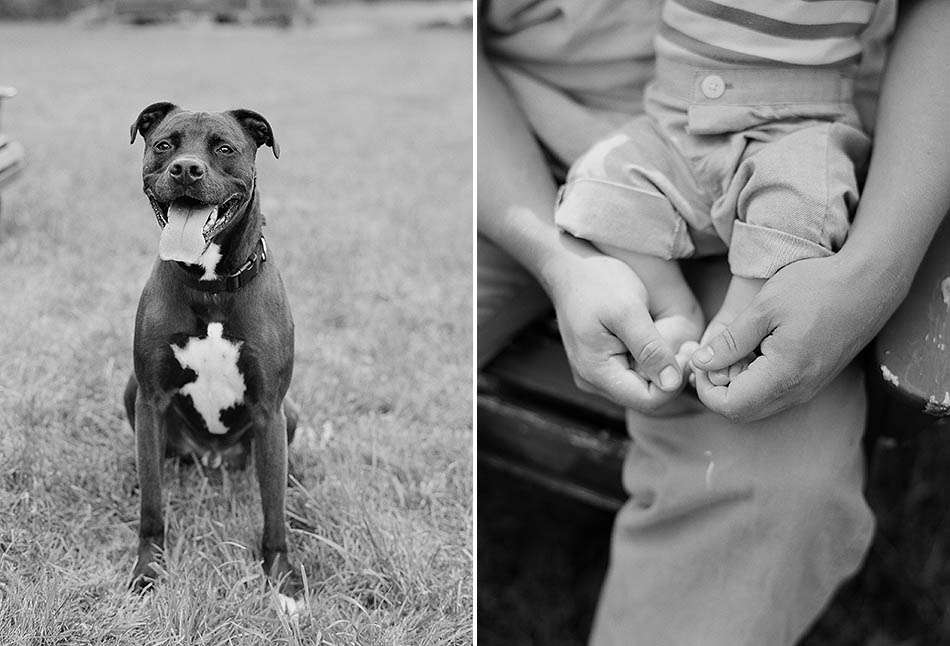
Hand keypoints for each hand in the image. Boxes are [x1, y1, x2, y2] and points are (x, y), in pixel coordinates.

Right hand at [545, 245, 688, 411]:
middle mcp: (593, 381)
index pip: (647, 401)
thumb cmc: (597, 282)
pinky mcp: (601, 363)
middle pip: (644, 396)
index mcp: (596, 372)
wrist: (569, 266)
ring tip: (671, 337)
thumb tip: (672, 383)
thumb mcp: (628, 311)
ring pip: (640, 385)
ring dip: (661, 366)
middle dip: (670, 374)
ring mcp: (595, 373)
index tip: (687, 352)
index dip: (674, 382)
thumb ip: (650, 349)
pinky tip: (656, 337)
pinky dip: (649, 360)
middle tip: (687, 344)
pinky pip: (632, 373)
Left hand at [690, 252, 906, 421]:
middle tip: (710, 356)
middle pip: (742, 411)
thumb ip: (730, 341)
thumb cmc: (817, 287)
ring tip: (732, 349)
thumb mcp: (764, 308)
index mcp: (784, 375)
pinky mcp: (815, 379)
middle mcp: (798, 391)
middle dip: (718, 389)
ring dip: (736, 385)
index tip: (700, 361)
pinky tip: (753, 349)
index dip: (705, 389)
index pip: (729, 407)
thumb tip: (700, 363)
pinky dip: (755, 380)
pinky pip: (776, 393)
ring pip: (759, 404)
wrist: (870, 282)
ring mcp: (809, 388)